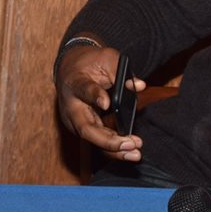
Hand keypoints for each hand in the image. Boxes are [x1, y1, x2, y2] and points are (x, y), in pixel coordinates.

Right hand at [55, 42, 147, 161]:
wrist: (71, 70)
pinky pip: (98, 141)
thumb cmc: (90, 62)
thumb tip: (140, 85)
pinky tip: (130, 152)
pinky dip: (114, 148)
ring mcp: (75, 121)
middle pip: (86, 128)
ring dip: (114, 149)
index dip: (95, 96)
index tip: (107, 103)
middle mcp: (72, 107)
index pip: (84, 90)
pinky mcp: (84, 128)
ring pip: (93, 140)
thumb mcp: (106, 58)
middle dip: (108, 139)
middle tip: (130, 143)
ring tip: (135, 153)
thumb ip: (122, 71)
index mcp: (75, 83)